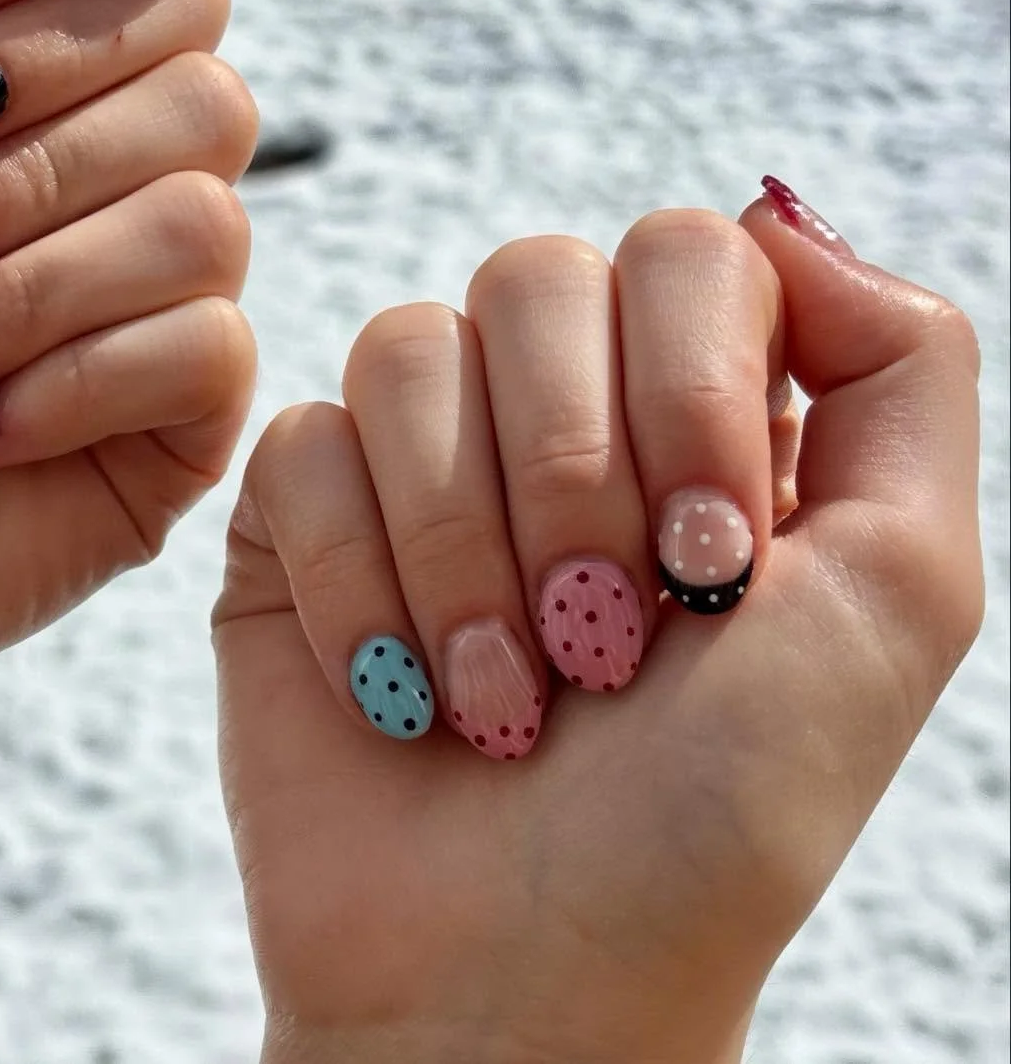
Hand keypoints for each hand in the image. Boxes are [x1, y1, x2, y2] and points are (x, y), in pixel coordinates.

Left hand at [0, 0, 255, 1055]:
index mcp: (58, 99)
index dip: (68, 39)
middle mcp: (126, 194)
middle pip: (212, 99)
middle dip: (32, 172)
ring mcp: (162, 313)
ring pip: (209, 227)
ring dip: (23, 290)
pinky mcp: (181, 429)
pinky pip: (210, 351)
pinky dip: (65, 385)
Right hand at [215, 183, 981, 1063]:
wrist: (520, 983)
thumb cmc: (716, 818)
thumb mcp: (896, 596)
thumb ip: (901, 373)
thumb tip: (780, 219)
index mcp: (694, 408)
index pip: (688, 252)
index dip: (692, 386)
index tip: (708, 568)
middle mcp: (553, 408)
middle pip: (537, 274)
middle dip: (574, 478)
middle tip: (601, 642)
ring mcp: (418, 454)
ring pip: (412, 348)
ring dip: (467, 549)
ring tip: (502, 694)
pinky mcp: (302, 510)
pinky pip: (306, 442)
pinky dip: (364, 585)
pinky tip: (402, 691)